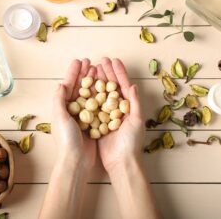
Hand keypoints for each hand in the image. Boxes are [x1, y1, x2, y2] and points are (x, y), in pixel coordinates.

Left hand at [52, 58, 96, 170]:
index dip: (74, 73)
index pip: (69, 85)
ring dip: (93, 82)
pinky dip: (101, 95)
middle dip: (84, 74)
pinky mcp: (94, 123)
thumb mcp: (60, 117)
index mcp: (63, 107)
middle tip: (90, 62)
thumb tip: (61, 84)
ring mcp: (84, 116)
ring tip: (98, 70)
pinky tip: (106, 88)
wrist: (77, 161)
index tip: (80, 60)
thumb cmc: (67, 140)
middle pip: (80, 88)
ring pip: (90, 94)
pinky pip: (98, 105)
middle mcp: (73, 110)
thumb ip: (59, 100)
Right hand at [97, 57, 143, 172]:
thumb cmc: (131, 142)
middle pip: (111, 86)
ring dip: (98, 81)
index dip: (119, 72)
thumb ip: (135, 104)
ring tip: (93, 69)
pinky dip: (89, 95)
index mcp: (128, 106)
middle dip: (107, 73)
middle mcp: (117, 108)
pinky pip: (93, 105)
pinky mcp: (98, 122)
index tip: (113, 60)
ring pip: (101, 93)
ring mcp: (106, 114)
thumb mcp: (136, 121)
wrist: (120, 162)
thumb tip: (133, 85)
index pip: (123, 85)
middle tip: (101, 60)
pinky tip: (84, 87)